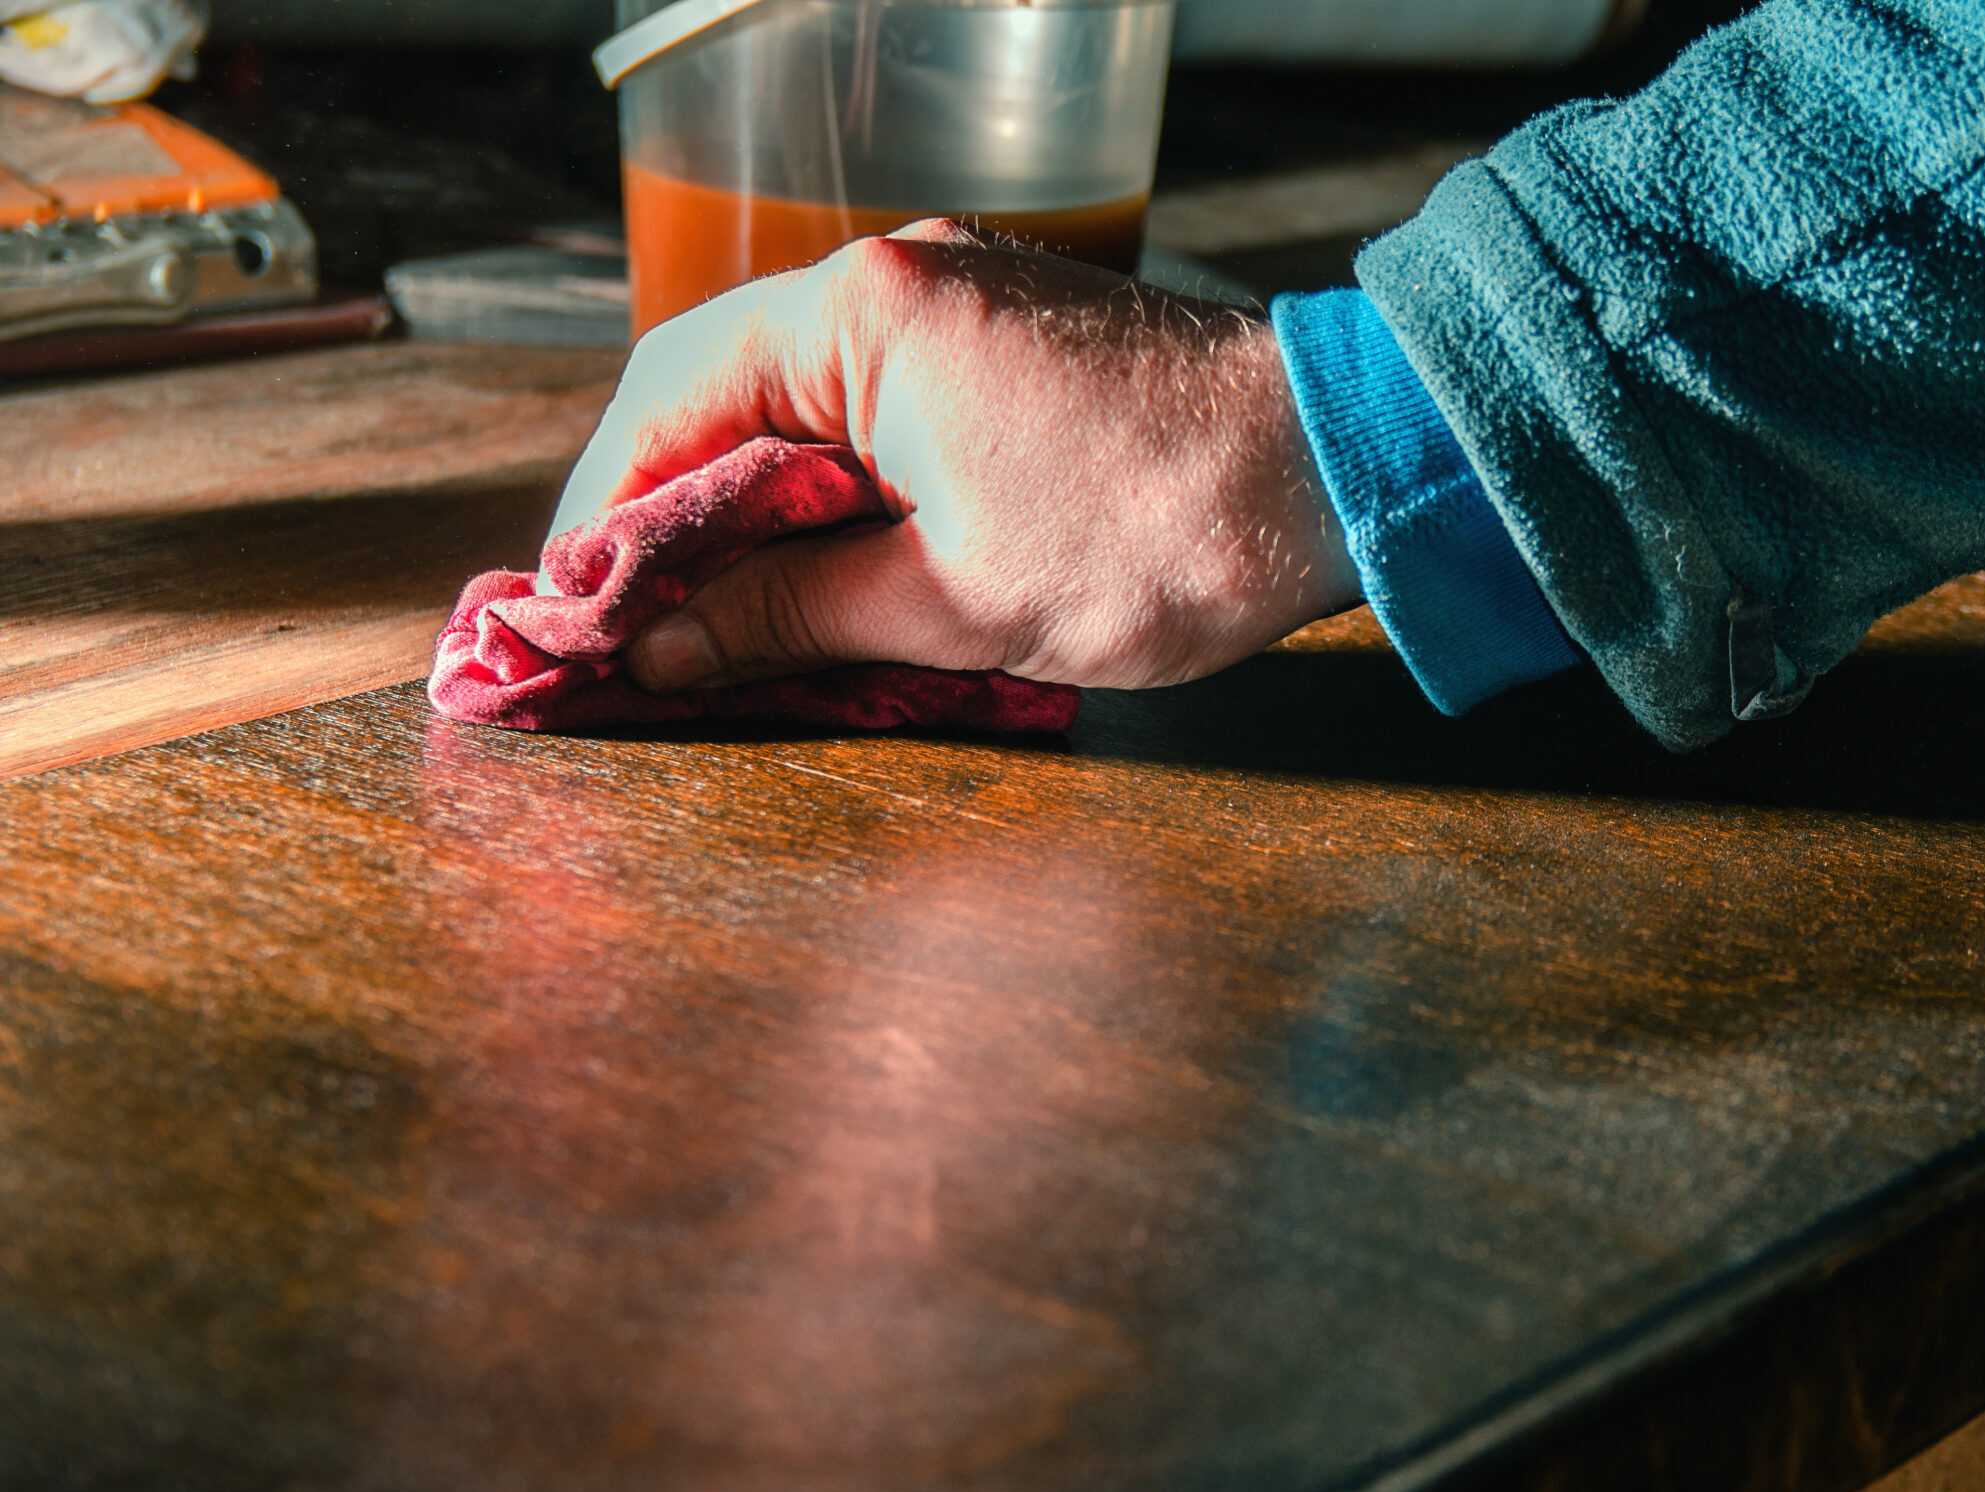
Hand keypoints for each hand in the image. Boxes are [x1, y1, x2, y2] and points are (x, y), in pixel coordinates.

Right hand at [550, 223, 1361, 695]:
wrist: (1341, 475)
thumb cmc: (1164, 531)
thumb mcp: (956, 601)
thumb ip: (794, 613)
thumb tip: (667, 646)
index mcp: (864, 316)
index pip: (670, 401)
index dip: (605, 514)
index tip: (571, 608)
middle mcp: (901, 281)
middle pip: (726, 397)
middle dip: (671, 520)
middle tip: (632, 629)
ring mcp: (961, 302)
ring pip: (804, 410)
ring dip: (756, 514)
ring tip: (718, 620)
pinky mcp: (1010, 346)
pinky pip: (880, 413)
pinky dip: (838, 492)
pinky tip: (825, 572)